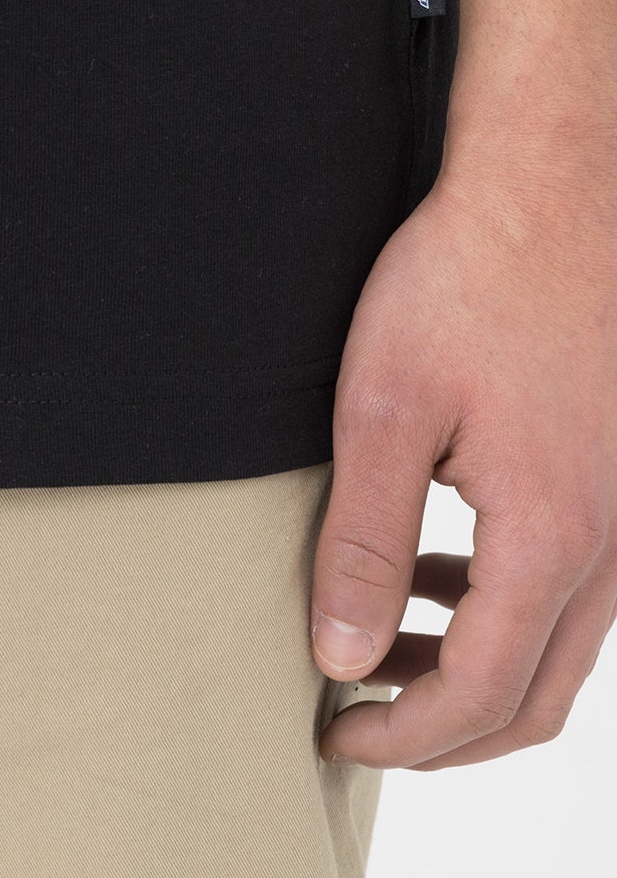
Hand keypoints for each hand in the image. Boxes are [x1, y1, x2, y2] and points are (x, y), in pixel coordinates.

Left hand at [312, 124, 616, 769]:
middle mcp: (607, 543)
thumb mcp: (384, 411)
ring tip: (383, 643)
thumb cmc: (466, 281)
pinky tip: (439, 567)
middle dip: (442, 729)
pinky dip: (503, 608)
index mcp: (550, 537)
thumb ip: (365, 541)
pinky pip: (571, 587)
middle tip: (357, 715)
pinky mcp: (613, 478)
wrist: (552, 191)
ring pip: (559, 648)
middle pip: (535, 698)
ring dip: (473, 669)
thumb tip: (340, 652)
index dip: (402, 734)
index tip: (335, 732)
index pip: (480, 694)